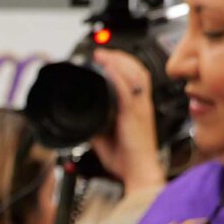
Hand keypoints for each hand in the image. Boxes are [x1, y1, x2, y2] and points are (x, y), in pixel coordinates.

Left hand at [89, 48, 164, 193]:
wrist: (138, 172)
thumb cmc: (127, 159)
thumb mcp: (106, 140)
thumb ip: (96, 126)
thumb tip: (82, 121)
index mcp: (138, 109)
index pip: (135, 79)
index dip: (123, 65)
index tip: (106, 58)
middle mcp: (141, 105)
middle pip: (137, 71)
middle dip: (120, 57)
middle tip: (102, 51)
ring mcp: (139, 109)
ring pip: (134, 75)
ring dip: (118, 61)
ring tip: (103, 54)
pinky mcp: (134, 115)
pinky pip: (127, 90)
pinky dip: (118, 76)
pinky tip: (108, 67)